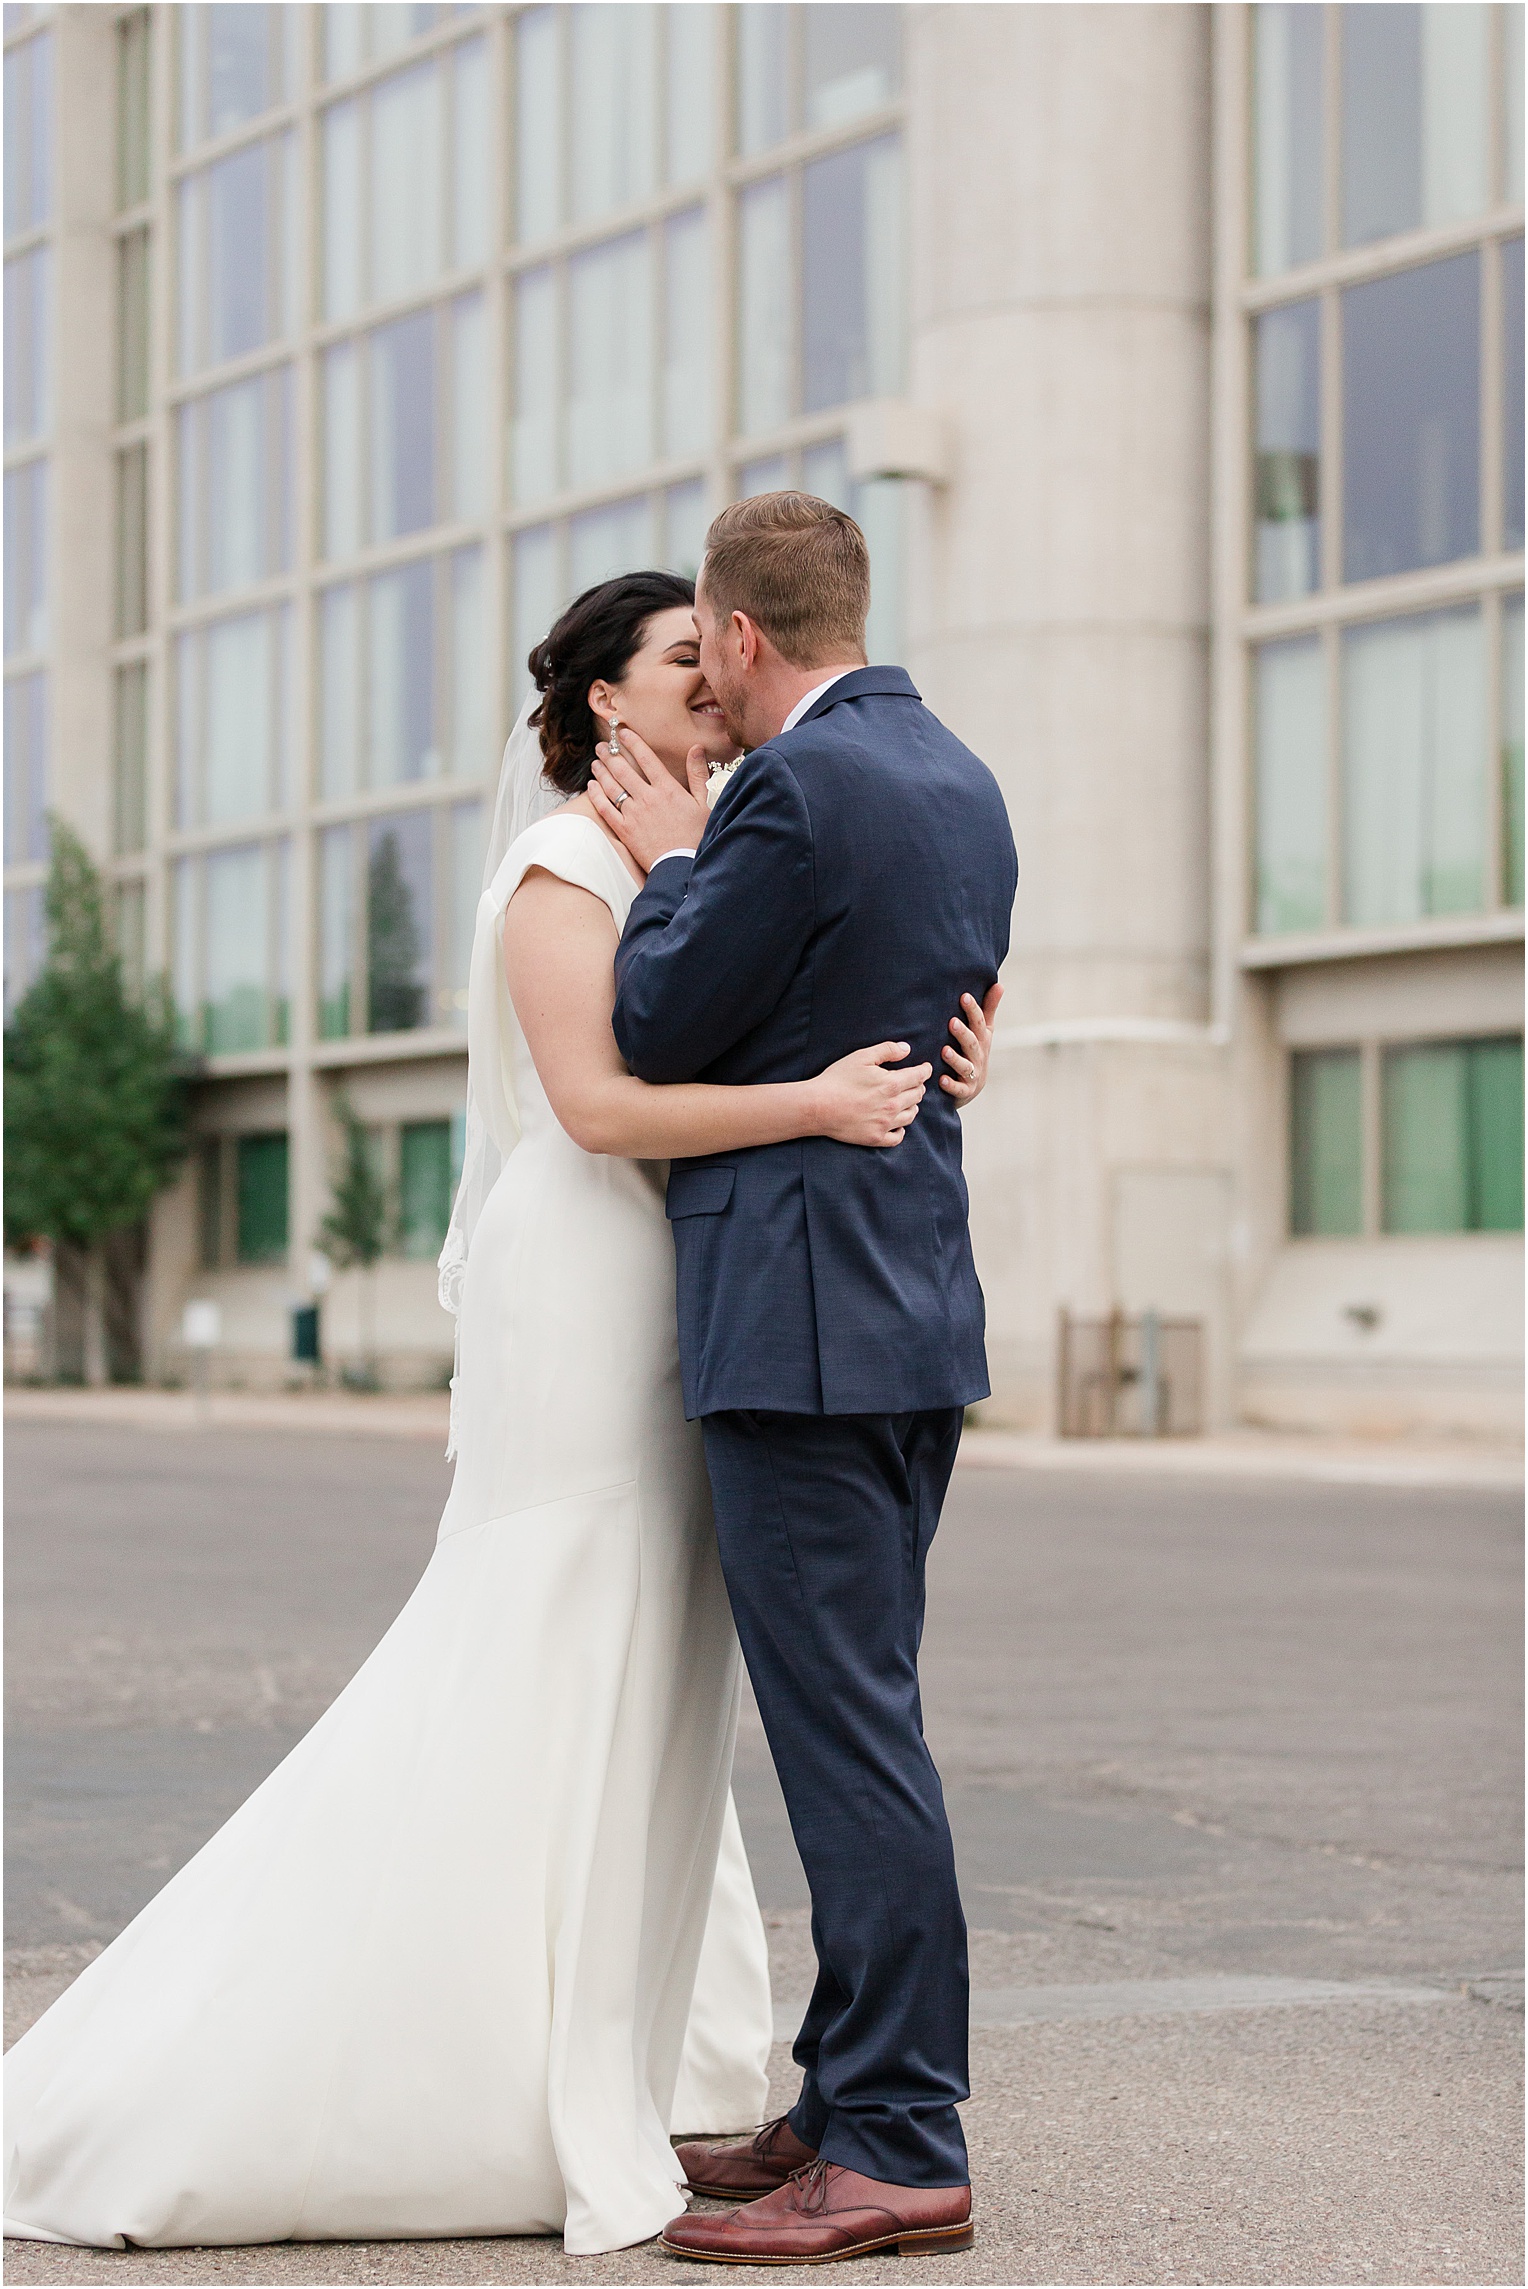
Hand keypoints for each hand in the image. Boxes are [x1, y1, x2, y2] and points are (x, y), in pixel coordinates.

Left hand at [589, 722, 710, 873]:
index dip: (632, 742)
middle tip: (603, 745)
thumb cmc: (697, 836)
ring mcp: (633, 814)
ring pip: (612, 786)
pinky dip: (596, 795)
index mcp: (667, 788)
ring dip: (601, 771)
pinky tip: (591, 786)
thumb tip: (696, 748)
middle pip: (623, 769)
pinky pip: (605, 808)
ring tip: (596, 762)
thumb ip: (698, 774)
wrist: (682, 866)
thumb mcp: (704, 803)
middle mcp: (647, 797)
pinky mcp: (624, 830)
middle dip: (611, 754)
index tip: (623, 732)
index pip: (646, 758)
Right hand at [812, 1042, 931, 1147]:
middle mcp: (893, 1106)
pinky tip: (897, 1123)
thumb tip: (906, 1049)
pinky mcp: (876, 1138)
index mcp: (891, 1084)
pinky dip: (901, 1129)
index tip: (925, 1068)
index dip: (925, 1070)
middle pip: (917, 1095)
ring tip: (906, 1101)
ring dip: (912, 1106)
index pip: (919, 1077)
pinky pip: (898, 1136)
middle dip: (918, 1086)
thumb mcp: (861, 1057)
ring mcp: (885, 1124)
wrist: (817, 1106)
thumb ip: (887, 1050)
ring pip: (911, 1115)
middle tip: (914, 1083)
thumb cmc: (837, 1080)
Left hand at [939, 983, 1002, 1105]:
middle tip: (952, 1022)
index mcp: (982, 1039)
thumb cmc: (975, 1053)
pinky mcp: (964, 1091)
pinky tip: (941, 1079)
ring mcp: (972, 1074)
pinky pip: (958, 1089)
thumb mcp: (984, 1032)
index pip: (979, 1023)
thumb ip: (988, 1009)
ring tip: (944, 1051)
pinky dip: (951, 1085)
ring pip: (965, 1066)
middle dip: (963, 1033)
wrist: (971, 1088)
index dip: (973, 1010)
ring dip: (955, 1059)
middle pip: (972, 1044)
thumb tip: (999, 984)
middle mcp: (978, 1056)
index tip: (964, 997)